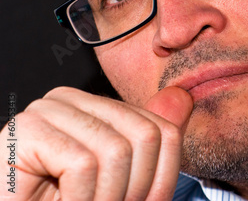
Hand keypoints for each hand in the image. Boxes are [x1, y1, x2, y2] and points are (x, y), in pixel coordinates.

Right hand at [0, 86, 192, 200]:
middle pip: (144, 136)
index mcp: (98, 107)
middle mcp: (73, 99)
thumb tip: (182, 97)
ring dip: (107, 199)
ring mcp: (48, 110)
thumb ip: (150, 142)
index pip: (160, 129)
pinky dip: (80, 200)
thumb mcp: (122, 180)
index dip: (161, 178)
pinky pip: (82, 165)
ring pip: (116, 151)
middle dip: (135, 189)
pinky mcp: (25, 130)